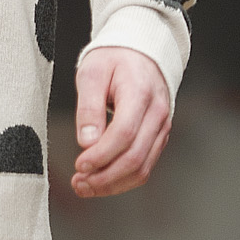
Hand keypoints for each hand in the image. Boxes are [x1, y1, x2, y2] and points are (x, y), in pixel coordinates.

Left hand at [71, 48, 171, 197]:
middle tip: (79, 182)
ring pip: (142, 168)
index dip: (101, 155)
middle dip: (104, 177)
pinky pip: (144, 166)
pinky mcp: (158, 138)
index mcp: (140, 93)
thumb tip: (87, 142)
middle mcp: (157, 114)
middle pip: (135, 157)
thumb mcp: (91, 73)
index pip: (124, 133)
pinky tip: (101, 180)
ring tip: (85, 186)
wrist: (139, 53)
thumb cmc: (114, 60)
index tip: (79, 165)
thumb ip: (88, 108)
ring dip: (112, 184)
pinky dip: (122, 180)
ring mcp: (161, 128)